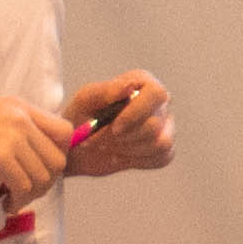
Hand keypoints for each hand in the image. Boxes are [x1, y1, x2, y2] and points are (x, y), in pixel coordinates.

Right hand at [0, 100, 67, 208]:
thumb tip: (39, 165)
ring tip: (8, 199)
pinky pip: (26, 187)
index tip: (34, 173)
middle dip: (45, 182)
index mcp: (18, 106)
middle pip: (59, 158)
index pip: (63, 132)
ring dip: (30, 195)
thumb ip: (15, 138)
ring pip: (46, 176)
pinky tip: (1, 203)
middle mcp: (20, 115)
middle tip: (21, 193)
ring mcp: (12, 134)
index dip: (54, 158)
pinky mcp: (0, 157)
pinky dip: (17, 202)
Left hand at [60, 74, 178, 176]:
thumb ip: (106, 91)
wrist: (76, 147)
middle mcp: (158, 103)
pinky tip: (119, 155)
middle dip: (122, 138)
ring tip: (105, 146)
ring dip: (127, 149)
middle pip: (154, 124)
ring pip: (160, 143)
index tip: (115, 128)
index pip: (156, 94)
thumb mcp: (85, 101)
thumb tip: (130, 86)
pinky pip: (162, 157)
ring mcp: (166, 126)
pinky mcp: (165, 149)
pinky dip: (137, 160)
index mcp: (143, 83)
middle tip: (94, 141)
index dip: (137, 113)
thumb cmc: (80, 117)